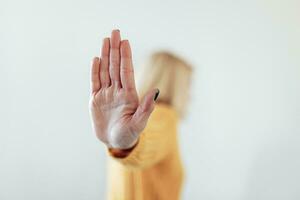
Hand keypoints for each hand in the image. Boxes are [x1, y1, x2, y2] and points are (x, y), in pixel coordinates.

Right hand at [89, 30, 158, 148]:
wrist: (115, 142)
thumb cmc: (129, 135)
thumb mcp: (139, 123)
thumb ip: (146, 107)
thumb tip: (156, 90)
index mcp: (128, 95)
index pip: (126, 71)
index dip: (125, 56)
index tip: (125, 42)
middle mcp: (118, 91)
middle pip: (115, 66)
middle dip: (115, 49)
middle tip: (115, 32)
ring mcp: (106, 94)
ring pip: (105, 71)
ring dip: (105, 55)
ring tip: (106, 40)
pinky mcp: (96, 100)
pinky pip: (95, 82)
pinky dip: (95, 70)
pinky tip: (97, 59)